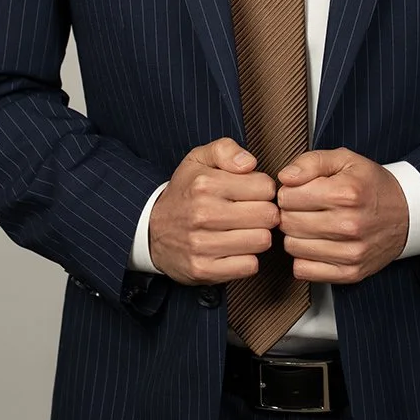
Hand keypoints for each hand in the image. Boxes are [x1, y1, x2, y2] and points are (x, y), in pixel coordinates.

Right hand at [148, 138, 277, 284]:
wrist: (151, 230)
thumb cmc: (185, 192)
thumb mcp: (198, 159)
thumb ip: (226, 150)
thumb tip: (250, 163)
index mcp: (205, 184)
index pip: (265, 187)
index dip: (263, 189)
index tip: (252, 193)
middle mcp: (203, 214)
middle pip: (268, 215)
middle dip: (265, 213)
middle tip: (252, 213)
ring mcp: (202, 244)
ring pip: (262, 241)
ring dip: (258, 236)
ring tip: (244, 230)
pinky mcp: (203, 269)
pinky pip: (249, 266)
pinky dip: (247, 259)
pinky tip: (236, 249)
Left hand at [276, 149, 409, 282]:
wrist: (407, 213)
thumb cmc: (370, 185)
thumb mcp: (345, 160)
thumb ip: (311, 162)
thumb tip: (285, 178)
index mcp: (345, 193)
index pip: (287, 197)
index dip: (289, 192)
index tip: (300, 192)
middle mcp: (349, 224)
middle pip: (288, 223)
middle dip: (290, 213)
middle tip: (305, 209)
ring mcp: (351, 252)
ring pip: (292, 247)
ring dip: (296, 236)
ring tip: (312, 225)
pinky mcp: (351, 272)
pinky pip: (304, 270)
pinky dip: (304, 258)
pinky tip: (316, 244)